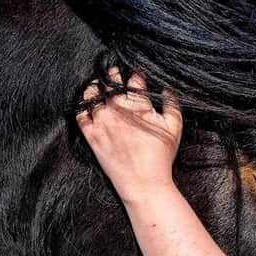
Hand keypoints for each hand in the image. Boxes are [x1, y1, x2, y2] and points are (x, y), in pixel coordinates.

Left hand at [76, 68, 182, 204]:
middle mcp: (117, 109)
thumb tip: (166, 87)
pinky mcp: (91, 134)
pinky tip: (87, 102)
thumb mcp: (175, 128)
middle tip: (115, 72)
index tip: (135, 72)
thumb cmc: (161, 156)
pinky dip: (82, 105)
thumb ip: (172, 104)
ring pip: (92, 93)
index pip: (134, 79)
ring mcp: (102, 121)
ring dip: (95, 85)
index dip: (135, 72)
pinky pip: (80, 113)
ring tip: (98, 84)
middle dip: (114, 74)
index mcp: (138, 105)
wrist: (143, 182)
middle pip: (111, 81)